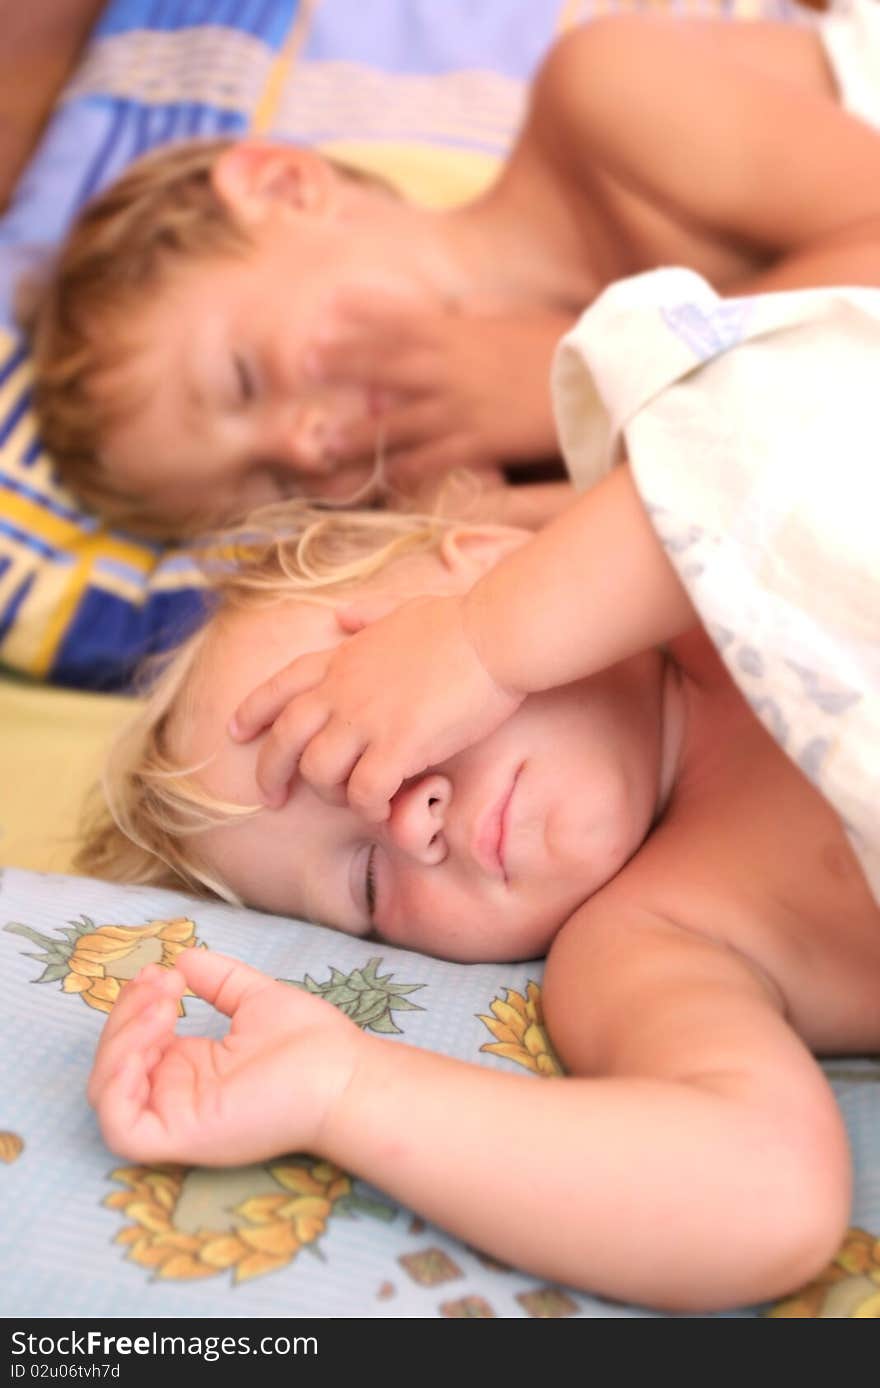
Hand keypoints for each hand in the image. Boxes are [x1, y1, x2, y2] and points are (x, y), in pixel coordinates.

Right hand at [88, 951, 359, 1165]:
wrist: (343, 1073)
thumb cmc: (311, 1043)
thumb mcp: (254, 999)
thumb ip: (217, 981)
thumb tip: (182, 958)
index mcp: (189, 1069)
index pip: (132, 1044)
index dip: (133, 1006)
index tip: (162, 970)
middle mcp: (176, 1097)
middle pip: (112, 1064)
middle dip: (125, 1015)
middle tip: (162, 983)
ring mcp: (176, 1121)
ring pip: (105, 1093)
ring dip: (119, 1041)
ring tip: (161, 1007)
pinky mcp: (180, 1140)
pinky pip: (121, 1127)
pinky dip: (117, 1083)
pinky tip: (149, 1042)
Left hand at [229, 593, 523, 820]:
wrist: (496, 632)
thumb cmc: (459, 619)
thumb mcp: (401, 608)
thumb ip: (368, 614)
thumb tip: (343, 614)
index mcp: (342, 658)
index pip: (280, 685)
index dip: (252, 710)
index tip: (235, 731)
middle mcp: (343, 690)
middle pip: (285, 739)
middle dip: (270, 772)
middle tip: (271, 798)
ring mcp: (367, 719)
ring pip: (319, 773)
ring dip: (330, 793)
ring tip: (353, 799)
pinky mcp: (398, 746)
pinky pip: (364, 793)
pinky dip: (368, 807)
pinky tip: (385, 808)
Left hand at [306, 288, 570, 483]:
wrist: (602, 377)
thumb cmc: (566, 347)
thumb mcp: (517, 323)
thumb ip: (481, 320)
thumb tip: (460, 312)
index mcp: (462, 331)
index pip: (402, 315)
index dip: (362, 310)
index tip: (328, 306)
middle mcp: (452, 366)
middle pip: (385, 362)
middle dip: (343, 362)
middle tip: (304, 364)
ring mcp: (462, 405)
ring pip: (398, 420)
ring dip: (359, 433)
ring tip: (324, 443)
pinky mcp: (481, 441)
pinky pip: (434, 459)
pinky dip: (408, 470)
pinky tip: (385, 481)